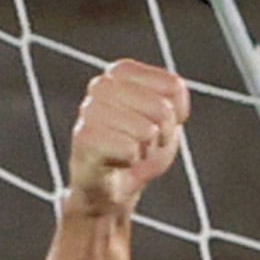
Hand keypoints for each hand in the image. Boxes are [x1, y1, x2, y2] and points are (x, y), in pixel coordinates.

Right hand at [64, 59, 191, 219]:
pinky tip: (117, 162)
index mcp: (121, 71)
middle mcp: (101, 85)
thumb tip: (168, 107)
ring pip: (146, 130)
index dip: (176, 113)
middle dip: (162, 134)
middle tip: (145, 143)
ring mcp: (89, 110)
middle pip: (161, 109)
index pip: (173, 87)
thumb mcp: (168, 115)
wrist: (110, 188)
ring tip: (130, 152)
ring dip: (146, 150)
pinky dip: (131, 162)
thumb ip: (174, 96)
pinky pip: (129, 149)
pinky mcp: (83, 138)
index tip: (159, 124)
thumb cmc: (138, 147)